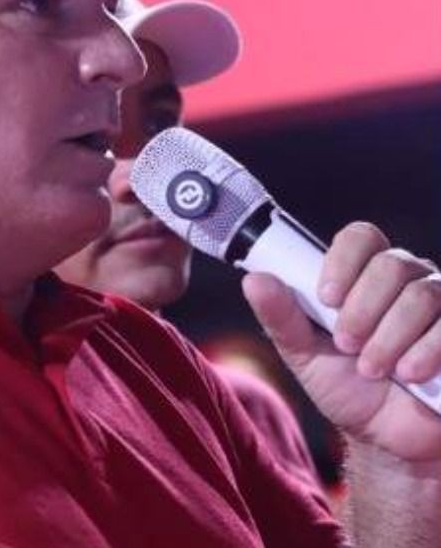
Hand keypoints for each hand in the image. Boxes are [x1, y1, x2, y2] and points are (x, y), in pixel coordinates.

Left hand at [242, 221, 440, 461]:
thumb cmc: (345, 387)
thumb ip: (281, 317)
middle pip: (392, 265)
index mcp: (366, 276)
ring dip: (389, 338)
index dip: (344, 261)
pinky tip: (409, 375)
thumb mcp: (304, 355)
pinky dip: (426, 351)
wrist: (388, 440)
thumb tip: (254, 280)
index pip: (361, 237)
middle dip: (362, 309)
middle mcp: (410, 281)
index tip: (326, 298)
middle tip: (346, 345)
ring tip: (372, 369)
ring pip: (423, 295)